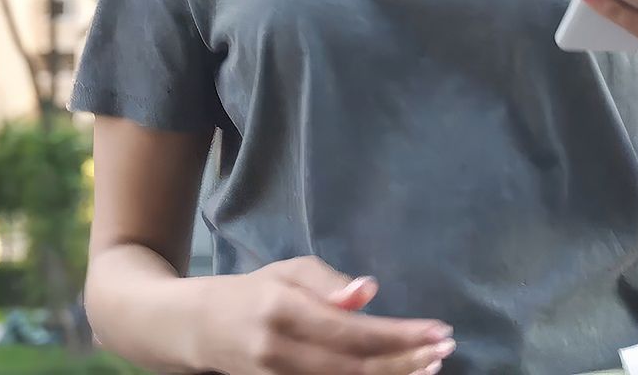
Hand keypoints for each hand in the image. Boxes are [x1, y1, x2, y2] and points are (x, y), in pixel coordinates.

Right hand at [197, 256, 455, 373]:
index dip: (401, 335)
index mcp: (282, 309)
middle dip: (406, 361)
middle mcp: (278, 350)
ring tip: (429, 367)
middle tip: (445, 351)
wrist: (192, 330)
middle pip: (355, 367)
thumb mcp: (286, 271)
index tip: (439, 330)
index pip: (354, 331)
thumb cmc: (250, 292)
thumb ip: (328, 281)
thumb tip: (369, 292)